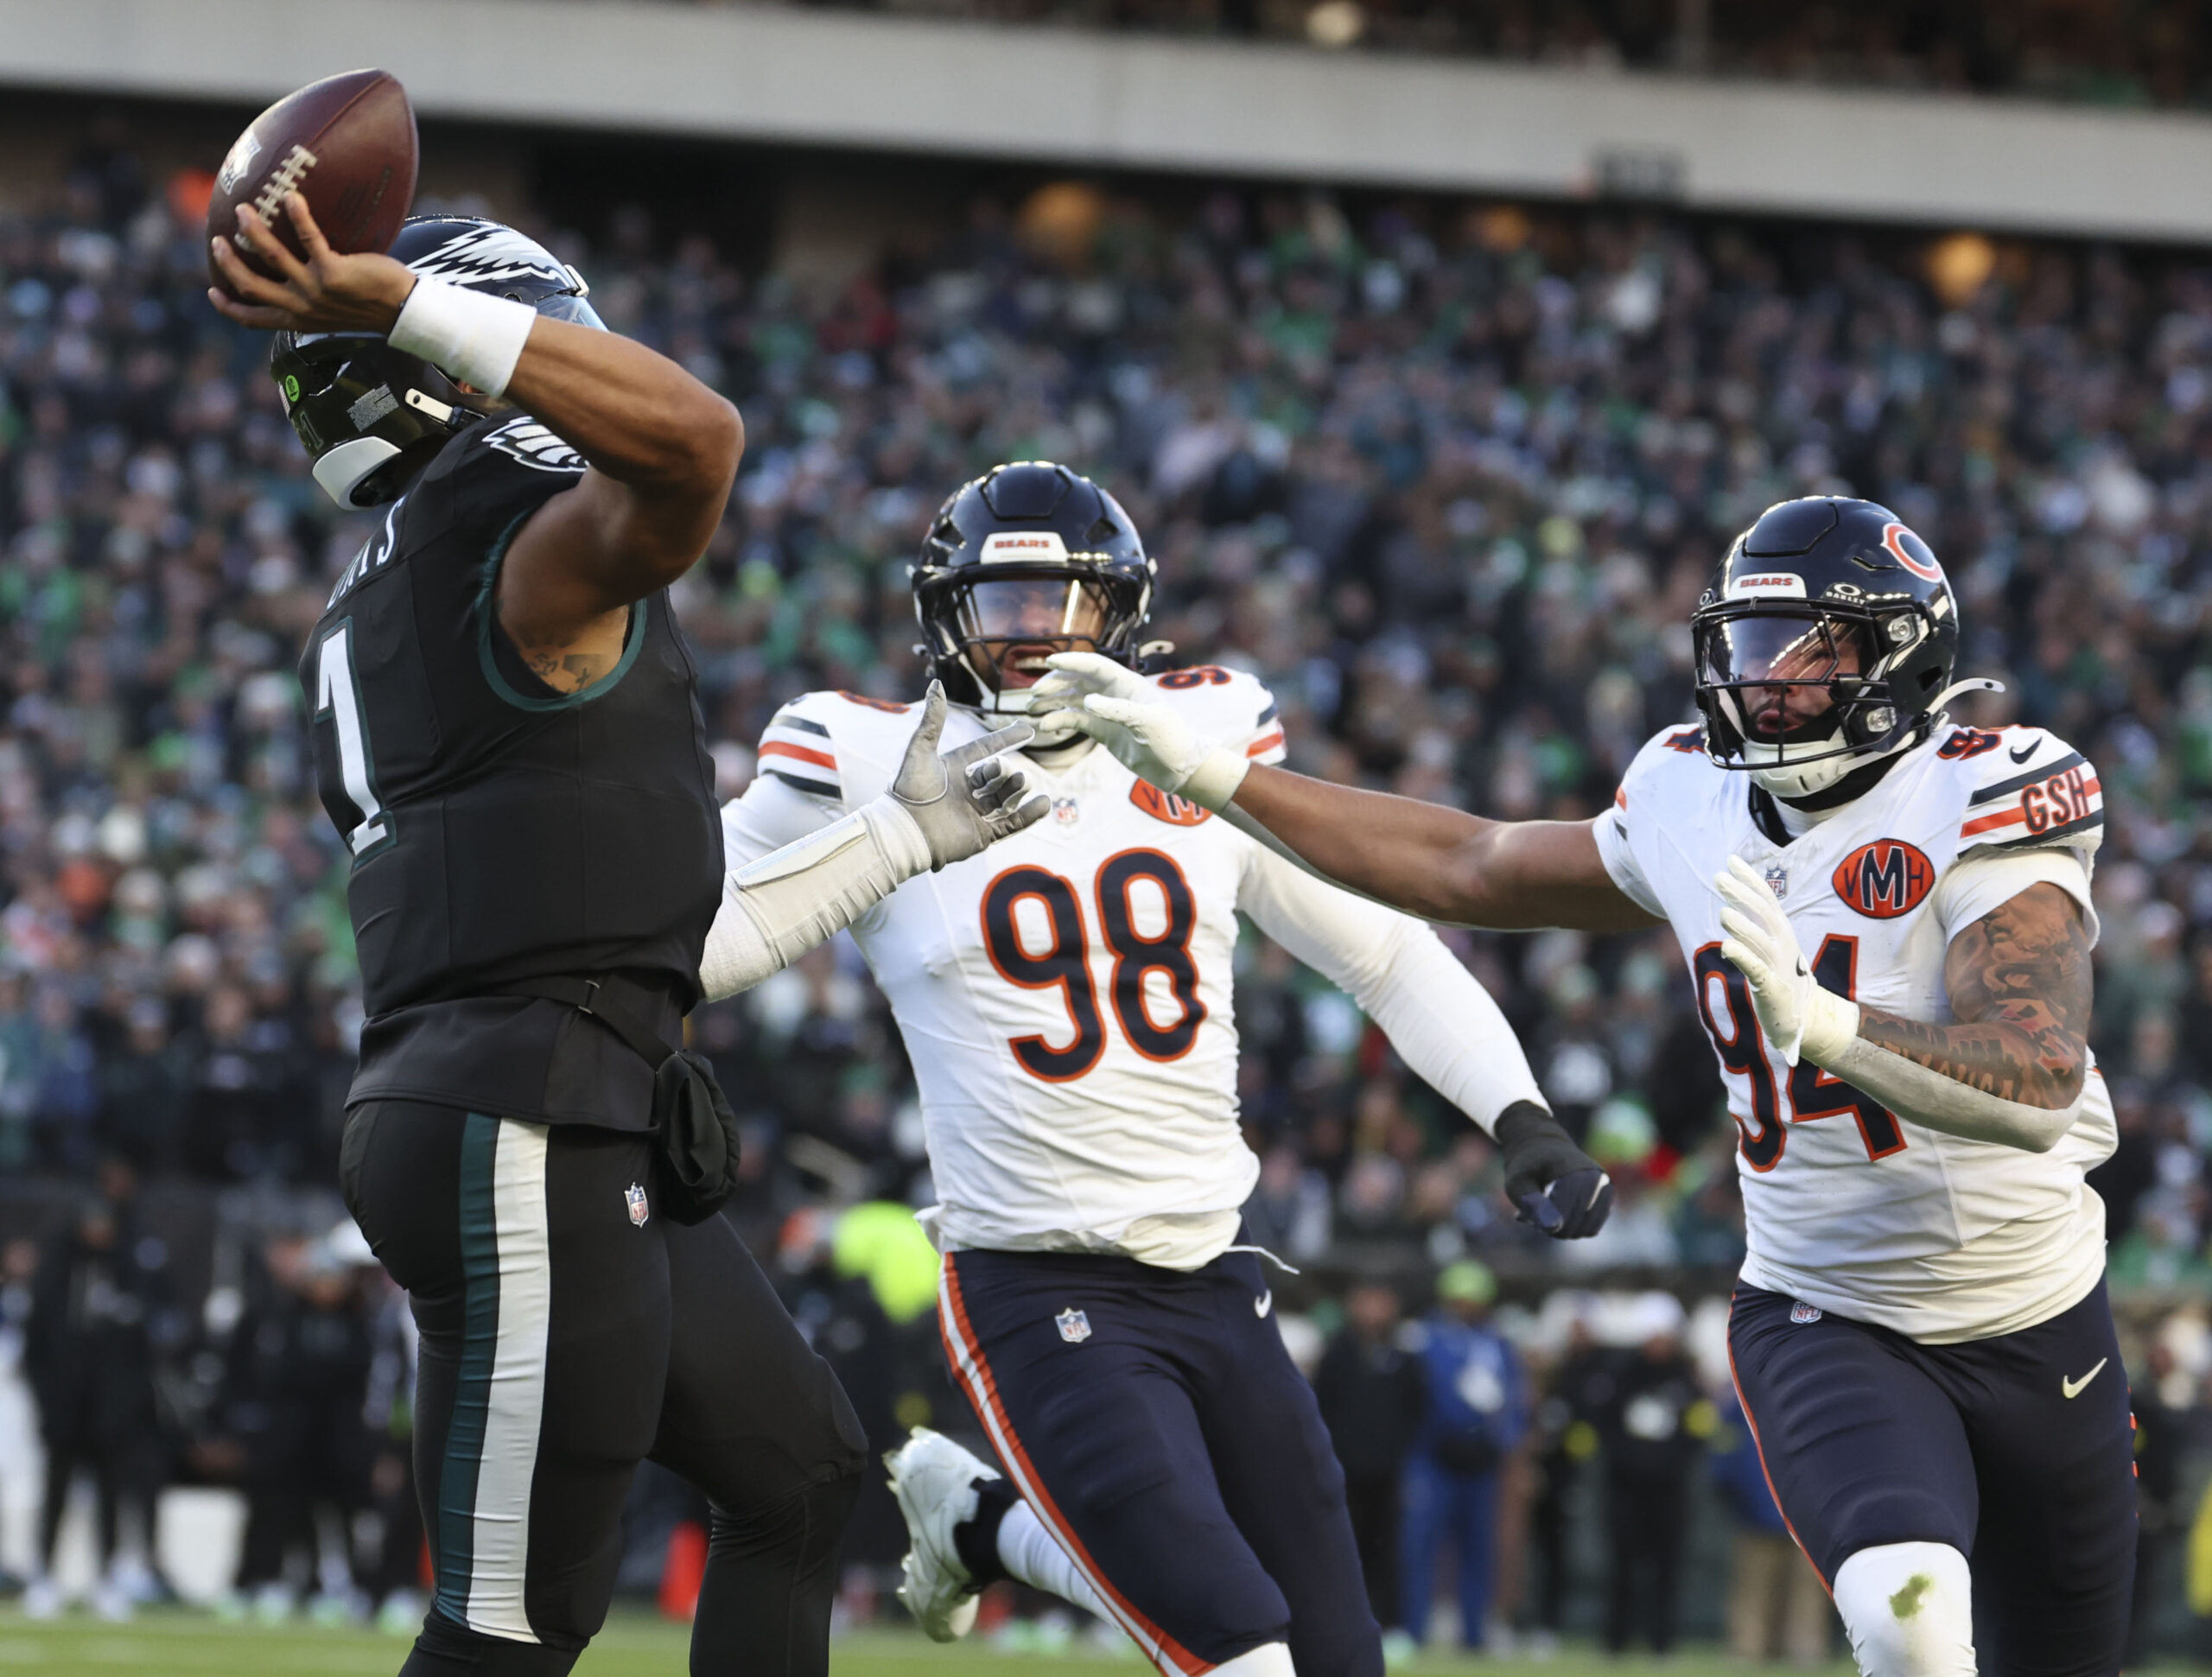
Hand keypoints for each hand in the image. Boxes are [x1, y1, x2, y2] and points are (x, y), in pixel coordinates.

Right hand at [208, 192, 416, 333]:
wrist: (402, 312)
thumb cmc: (368, 306)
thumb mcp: (331, 312)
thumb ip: (311, 300)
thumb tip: (298, 274)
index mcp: (298, 319)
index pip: (254, 319)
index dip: (229, 307)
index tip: (213, 292)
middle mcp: (301, 307)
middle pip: (250, 285)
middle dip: (228, 262)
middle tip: (217, 239)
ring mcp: (315, 290)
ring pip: (271, 256)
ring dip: (253, 230)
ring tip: (243, 208)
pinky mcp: (334, 273)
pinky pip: (309, 237)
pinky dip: (298, 215)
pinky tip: (291, 196)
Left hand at [891, 682, 1049, 868]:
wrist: (904, 832)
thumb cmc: (908, 790)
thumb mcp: (920, 750)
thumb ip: (933, 719)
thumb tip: (936, 682)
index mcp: (952, 770)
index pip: (984, 749)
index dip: (1005, 739)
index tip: (1028, 729)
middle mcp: (964, 791)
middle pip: (995, 775)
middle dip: (1004, 770)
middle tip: (1006, 769)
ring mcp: (974, 813)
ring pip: (1004, 798)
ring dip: (1016, 788)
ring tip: (1023, 780)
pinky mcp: (981, 835)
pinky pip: (1010, 824)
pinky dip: (1028, 815)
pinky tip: (1044, 803)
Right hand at [1034, 653, 1247, 811]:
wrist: (1178, 767)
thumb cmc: (1170, 739)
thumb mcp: (1147, 721)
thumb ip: (1117, 709)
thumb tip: (1087, 701)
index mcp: (1127, 683)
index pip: (1095, 665)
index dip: (1072, 661)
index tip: (1049, 661)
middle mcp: (1114, 694)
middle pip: (1077, 679)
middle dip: (1055, 684)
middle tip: (1034, 694)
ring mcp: (1107, 712)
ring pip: (1072, 699)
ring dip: (1052, 702)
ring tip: (1032, 710)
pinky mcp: (1103, 731)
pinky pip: (1076, 721)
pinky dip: (1060, 721)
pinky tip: (1046, 727)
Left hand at [1495, 1103, 1611, 1237]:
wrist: (1543, 1148)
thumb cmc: (1528, 1167)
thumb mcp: (1518, 1182)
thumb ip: (1532, 1203)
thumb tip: (1553, 1227)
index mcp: (1575, 1172)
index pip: (1563, 1215)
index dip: (1543, 1220)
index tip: (1528, 1210)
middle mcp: (1596, 1179)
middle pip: (1575, 1225)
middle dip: (1553, 1226)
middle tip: (1536, 1210)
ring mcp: (1605, 1189)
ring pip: (1586, 1230)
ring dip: (1564, 1229)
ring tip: (1548, 1212)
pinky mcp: (1606, 1199)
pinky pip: (1592, 1228)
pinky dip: (1576, 1228)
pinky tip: (1561, 1214)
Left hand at [1716, 855, 1857, 1065]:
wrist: (1799, 1016)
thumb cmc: (1779, 976)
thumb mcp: (1768, 946)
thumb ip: (1752, 925)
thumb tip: (1731, 902)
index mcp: (1782, 932)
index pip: (1766, 899)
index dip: (1750, 879)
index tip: (1731, 860)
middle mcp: (1783, 944)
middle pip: (1763, 915)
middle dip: (1742, 894)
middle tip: (1719, 877)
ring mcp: (1778, 966)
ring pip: (1760, 942)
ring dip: (1743, 926)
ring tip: (1723, 913)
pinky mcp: (1770, 988)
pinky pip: (1756, 970)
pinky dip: (1743, 957)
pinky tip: (1727, 947)